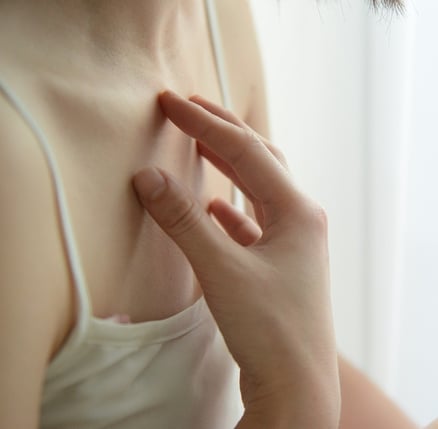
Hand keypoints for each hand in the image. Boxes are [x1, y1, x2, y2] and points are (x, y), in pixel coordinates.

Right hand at [133, 91, 339, 427]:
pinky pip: (255, 223)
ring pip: (259, 190)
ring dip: (230, 166)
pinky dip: (233, 209)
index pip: (245, 151)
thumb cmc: (269, 329)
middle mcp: (302, 220)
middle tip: (190, 108)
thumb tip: (147, 177)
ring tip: (202, 144)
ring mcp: (294, 243)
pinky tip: (216, 206)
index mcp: (297, 211)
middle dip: (223, 132)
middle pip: (260, 160)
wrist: (295, 387)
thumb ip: (183, 221)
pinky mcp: (281, 264)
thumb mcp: (222, 269)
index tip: (171, 103)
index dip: (205, 125)